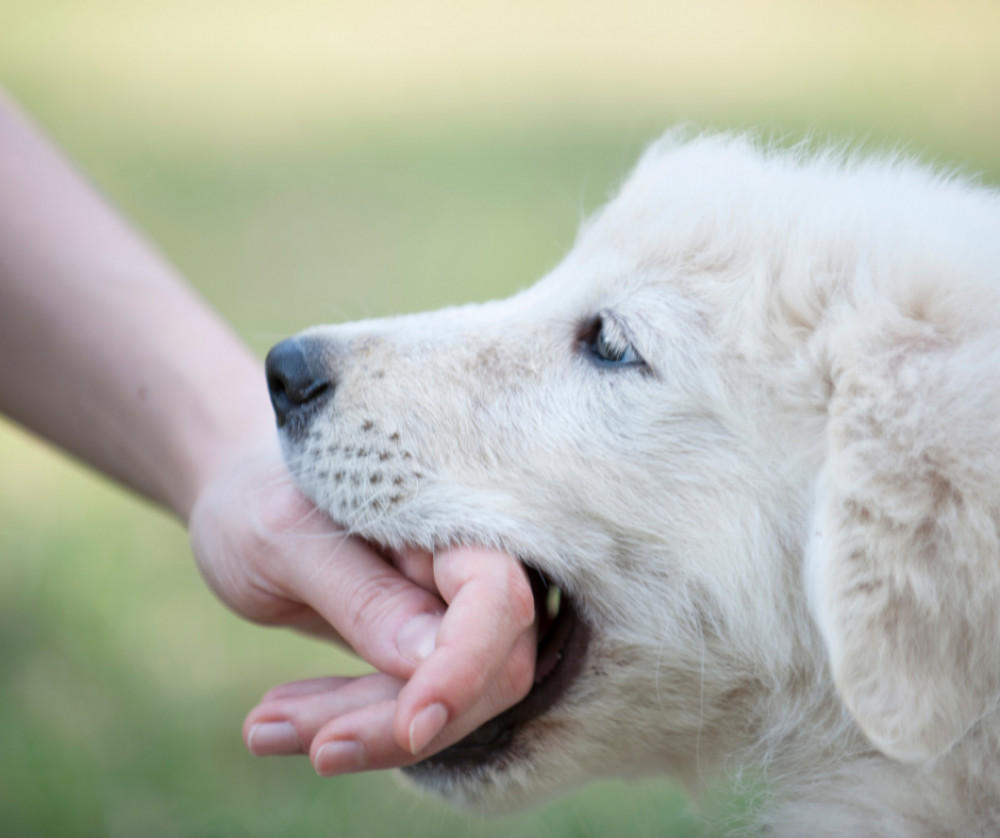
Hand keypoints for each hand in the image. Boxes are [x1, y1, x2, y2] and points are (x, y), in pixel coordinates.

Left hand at [188, 435, 537, 773]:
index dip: (465, 668)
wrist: (242, 497)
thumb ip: (362, 596)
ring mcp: (448, 608)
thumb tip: (430, 661)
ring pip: (444, 700)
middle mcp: (465, 564)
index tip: (410, 726)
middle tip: (288, 737)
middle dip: (394, 718)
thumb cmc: (257, 498)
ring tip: (260, 727)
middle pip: (484, 668)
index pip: (496, 599)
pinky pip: (405, 701)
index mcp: (449, 517)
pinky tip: (274, 720)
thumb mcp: (284, 540)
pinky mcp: (421, 646)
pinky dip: (344, 720)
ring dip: (357, 727)